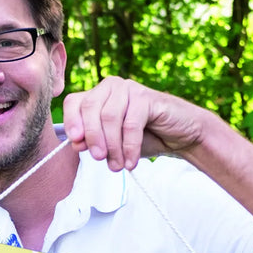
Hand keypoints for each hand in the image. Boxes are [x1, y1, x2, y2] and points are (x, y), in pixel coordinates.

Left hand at [62, 76, 205, 170]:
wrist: (180, 136)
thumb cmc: (144, 138)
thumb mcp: (112, 144)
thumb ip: (93, 142)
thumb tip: (76, 143)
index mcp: (98, 95)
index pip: (74, 102)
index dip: (71, 121)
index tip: (76, 143)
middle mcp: (111, 87)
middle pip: (90, 108)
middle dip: (92, 137)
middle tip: (99, 159)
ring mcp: (129, 89)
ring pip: (109, 117)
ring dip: (112, 146)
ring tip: (117, 165)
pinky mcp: (147, 97)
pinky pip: (130, 124)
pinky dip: (129, 147)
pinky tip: (131, 162)